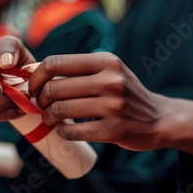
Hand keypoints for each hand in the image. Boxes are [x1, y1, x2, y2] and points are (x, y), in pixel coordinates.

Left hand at [29, 52, 171, 151]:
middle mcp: (111, 80)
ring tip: (50, 118)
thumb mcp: (107, 70)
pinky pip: (73, 132)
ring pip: (60, 110)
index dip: (36, 76)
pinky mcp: (114, 130)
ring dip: (48, 116)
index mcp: (105, 60)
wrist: (159, 118)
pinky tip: (64, 130)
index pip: (55, 62)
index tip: (33, 87)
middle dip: (39, 99)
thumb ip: (77, 69)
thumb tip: (33, 72)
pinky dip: (62, 132)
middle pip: (54, 88)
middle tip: (41, 105)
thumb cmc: (123, 91)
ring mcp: (114, 105)